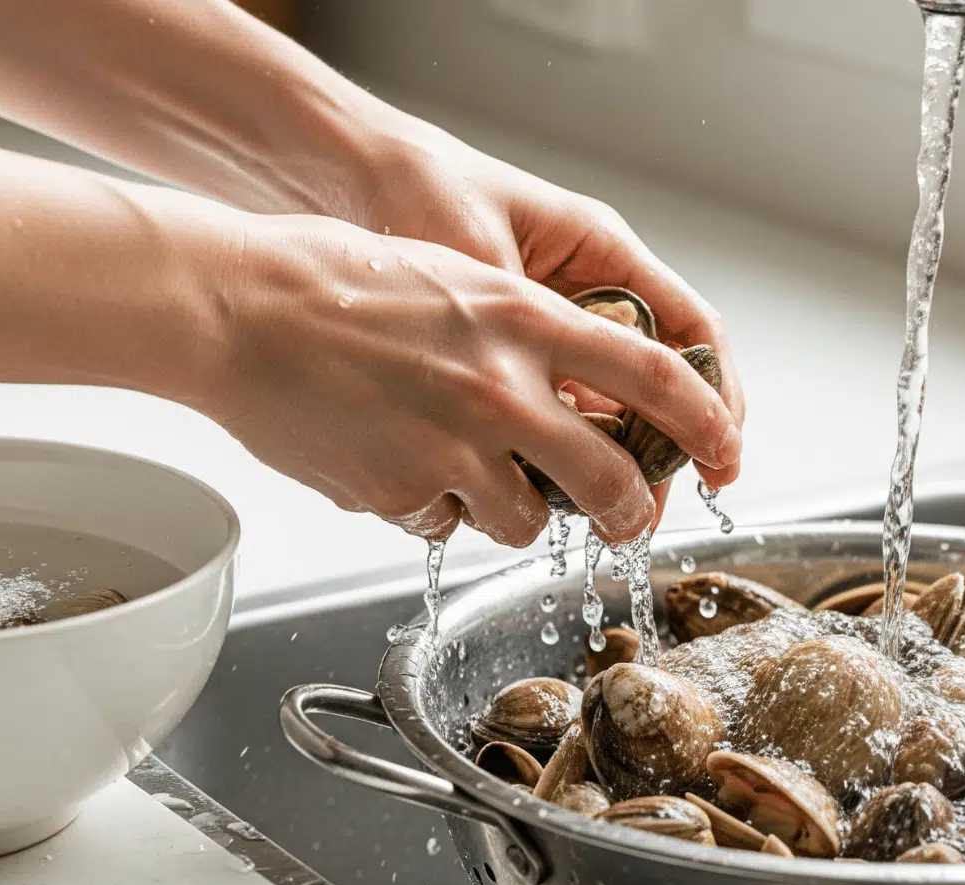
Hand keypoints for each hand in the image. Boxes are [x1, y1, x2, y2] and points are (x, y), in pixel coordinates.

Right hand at [196, 213, 740, 546]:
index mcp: (522, 318)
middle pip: (609, 480)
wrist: (238, 309)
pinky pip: (441, 525)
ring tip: (472, 481)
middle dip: (628, 513)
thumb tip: (558, 384)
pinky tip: (391, 466)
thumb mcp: (452, 279)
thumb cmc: (328, 279)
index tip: (726, 450)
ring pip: (524, 521)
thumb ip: (514, 333)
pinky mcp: (400, 491)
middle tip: (626, 521)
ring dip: (512, 512)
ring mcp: (453, 446)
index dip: (706, 422)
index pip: (653, 376)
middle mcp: (502, 386)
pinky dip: (429, 509)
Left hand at [342, 115, 745, 505]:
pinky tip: (537, 486)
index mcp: (598, 253)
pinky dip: (546, 450)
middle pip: (649, 384)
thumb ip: (524, 332)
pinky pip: (543, 409)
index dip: (714, 399)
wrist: (343, 175)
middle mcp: (579, 291)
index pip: (687, 332)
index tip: (719, 457)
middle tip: (649, 513)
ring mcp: (540, 325)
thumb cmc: (415, 188)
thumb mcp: (483, 261)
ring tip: (597, 515)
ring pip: (597, 405)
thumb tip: (562, 412)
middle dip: (659, 452)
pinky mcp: (498, 353)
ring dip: (602, 460)